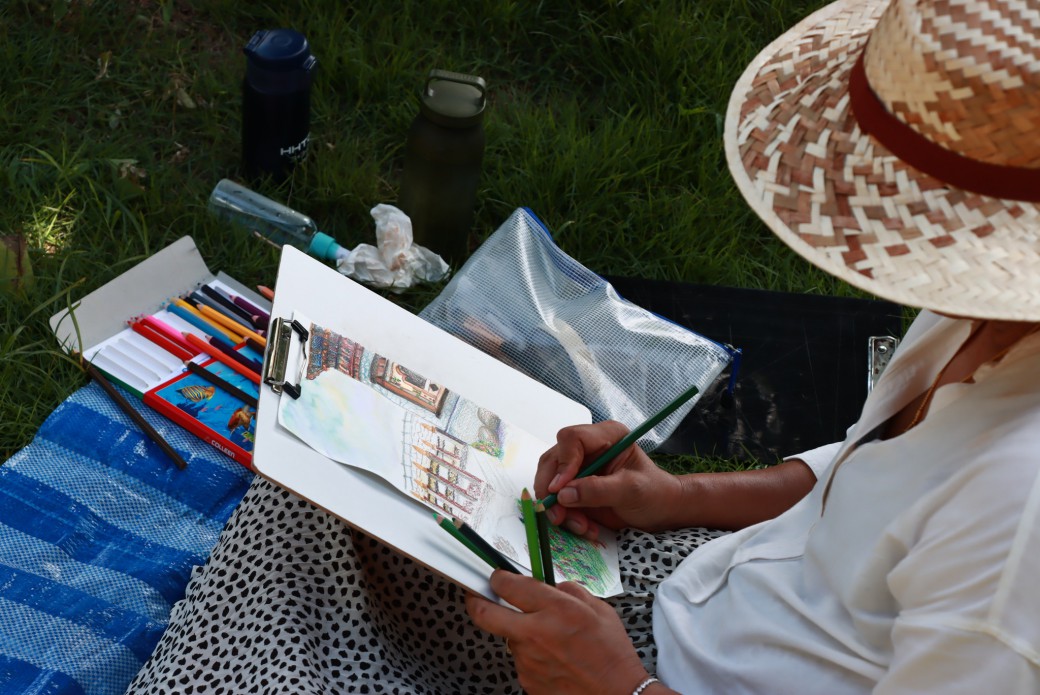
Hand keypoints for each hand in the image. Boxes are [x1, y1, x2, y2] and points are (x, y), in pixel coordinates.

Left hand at [465, 571, 649, 694]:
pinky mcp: (527, 681)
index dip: (498, 577)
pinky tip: (553, 658)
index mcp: (555, 610)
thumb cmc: (612, 654)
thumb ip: (569, 591)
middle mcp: (535, 634)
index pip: (509, 585)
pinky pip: (521, 659)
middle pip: (484, 613)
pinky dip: (531, 655)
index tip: (498, 577)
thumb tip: (550, 586)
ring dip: (520, 633)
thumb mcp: (599, 609)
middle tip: (477, 596)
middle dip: (476, 601)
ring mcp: (527, 661)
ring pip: (509, 638)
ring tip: (549, 639)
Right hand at [534, 421, 681, 539]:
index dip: (563, 463)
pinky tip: (585, 527)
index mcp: (606, 436)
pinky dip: (565, 517)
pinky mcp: (574, 487)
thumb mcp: (631, 491)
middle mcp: (587, 448)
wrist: (660, 511)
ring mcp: (578, 467)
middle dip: (553, 492)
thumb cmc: (654, 493)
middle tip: (560, 517)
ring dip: (560, 509)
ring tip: (582, 527)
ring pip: (549, 482)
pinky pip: (557, 500)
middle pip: (553, 461)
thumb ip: (598, 490)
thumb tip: (563, 494)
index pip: (572, 439)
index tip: (560, 490)